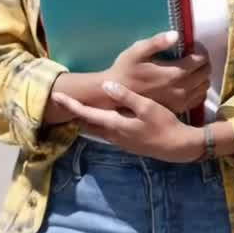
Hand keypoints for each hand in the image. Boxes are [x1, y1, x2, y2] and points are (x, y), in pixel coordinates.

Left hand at [52, 82, 204, 162]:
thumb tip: (106, 86)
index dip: (70, 105)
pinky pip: (105, 131)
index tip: (56, 96)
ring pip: (95, 128)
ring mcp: (119, 140)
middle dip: (74, 111)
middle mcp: (112, 134)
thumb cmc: (163, 124)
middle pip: (87, 123)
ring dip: (85, 117)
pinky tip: (101, 115)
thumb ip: (126, 97)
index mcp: (114, 124)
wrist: (177, 147)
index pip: (86, 114)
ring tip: (78, 105)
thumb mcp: (147, 107)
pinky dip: (97, 122)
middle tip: (63, 100)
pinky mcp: (126, 142)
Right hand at [106, 31, 210, 117]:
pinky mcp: (177, 109)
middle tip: (194, 56)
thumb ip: (157, 42)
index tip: (194, 47)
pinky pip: (198, 99)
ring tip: (192, 69)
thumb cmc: (125, 69)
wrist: (114, 95)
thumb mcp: (137, 50)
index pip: (200, 60)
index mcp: (173, 73)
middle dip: (204, 62)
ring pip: (204, 86)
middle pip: (206, 73)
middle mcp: (180, 89)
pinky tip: (190, 83)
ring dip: (202, 76)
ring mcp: (180, 101)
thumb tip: (177, 35)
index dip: (201, 51)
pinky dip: (199, 89)